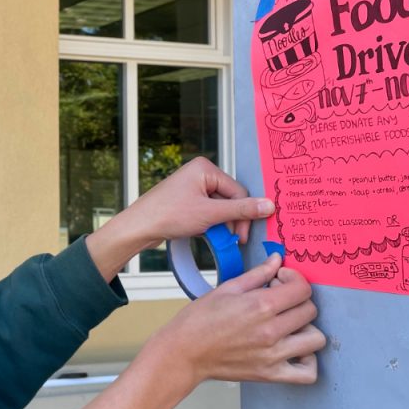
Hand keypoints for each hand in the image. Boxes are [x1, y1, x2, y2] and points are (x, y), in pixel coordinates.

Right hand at [65, 256, 324, 408]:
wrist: (183, 352)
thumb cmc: (199, 320)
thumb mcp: (226, 288)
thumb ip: (257, 274)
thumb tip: (277, 260)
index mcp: (260, 305)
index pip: (302, 288)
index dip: (294, 279)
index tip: (280, 281)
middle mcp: (271, 330)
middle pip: (310, 310)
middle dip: (298, 301)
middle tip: (279, 301)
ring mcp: (273, 354)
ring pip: (316, 338)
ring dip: (306, 328)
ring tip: (289, 325)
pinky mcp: (270, 374)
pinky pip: (308, 373)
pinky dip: (308, 362)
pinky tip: (295, 351)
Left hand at [85, 158, 274, 279]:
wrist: (139, 227)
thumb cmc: (168, 215)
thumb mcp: (210, 214)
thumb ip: (241, 210)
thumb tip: (269, 205)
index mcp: (205, 168)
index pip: (237, 190)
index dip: (244, 214)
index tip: (242, 236)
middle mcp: (199, 173)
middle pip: (229, 198)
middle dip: (233, 220)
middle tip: (234, 240)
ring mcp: (191, 186)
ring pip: (219, 207)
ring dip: (223, 224)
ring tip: (222, 240)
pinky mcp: (186, 200)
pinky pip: (208, 210)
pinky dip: (211, 223)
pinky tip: (209, 235)